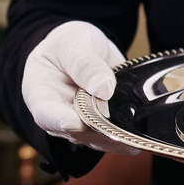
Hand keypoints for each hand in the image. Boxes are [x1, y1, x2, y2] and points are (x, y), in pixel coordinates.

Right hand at [22, 21, 137, 153]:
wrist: (81, 47)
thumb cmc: (68, 45)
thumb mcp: (73, 44)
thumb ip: (85, 64)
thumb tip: (104, 88)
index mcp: (41, 94)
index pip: (46, 113)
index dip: (60, 121)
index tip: (76, 122)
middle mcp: (59, 114)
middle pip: (76, 132)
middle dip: (98, 133)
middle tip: (119, 134)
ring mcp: (81, 122)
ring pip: (97, 138)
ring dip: (116, 140)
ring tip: (135, 141)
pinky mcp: (101, 123)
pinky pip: (113, 134)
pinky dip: (127, 136)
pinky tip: (142, 136)